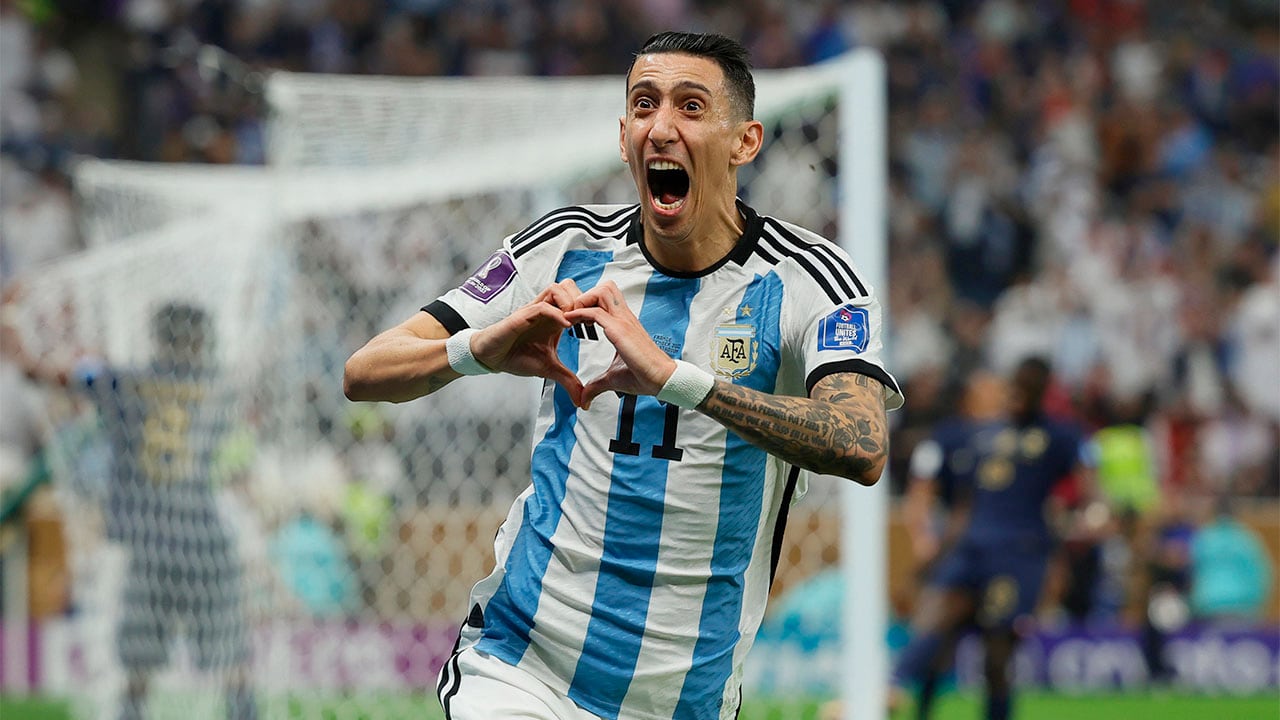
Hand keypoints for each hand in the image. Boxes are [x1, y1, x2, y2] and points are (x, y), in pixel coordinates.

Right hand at [470, 280, 584, 404]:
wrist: (491, 357)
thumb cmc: (517, 356)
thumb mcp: (548, 369)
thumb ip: (567, 380)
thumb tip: (582, 400)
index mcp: (556, 319)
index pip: (577, 298)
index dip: (590, 307)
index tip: (600, 324)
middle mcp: (546, 311)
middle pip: (570, 286)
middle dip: (583, 299)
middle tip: (590, 319)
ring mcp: (533, 311)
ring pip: (557, 288)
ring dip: (570, 302)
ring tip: (577, 322)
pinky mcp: (521, 316)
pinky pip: (542, 305)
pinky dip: (556, 312)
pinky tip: (566, 326)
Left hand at [564, 280, 675, 409]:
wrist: (661, 380)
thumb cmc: (642, 377)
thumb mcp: (613, 379)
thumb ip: (596, 385)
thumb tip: (584, 399)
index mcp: (624, 324)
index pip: (606, 298)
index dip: (589, 303)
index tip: (576, 319)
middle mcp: (624, 318)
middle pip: (604, 287)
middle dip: (585, 295)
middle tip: (574, 314)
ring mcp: (623, 321)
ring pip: (600, 291)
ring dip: (583, 300)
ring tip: (572, 317)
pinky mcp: (620, 330)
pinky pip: (595, 312)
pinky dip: (579, 313)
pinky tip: (569, 322)